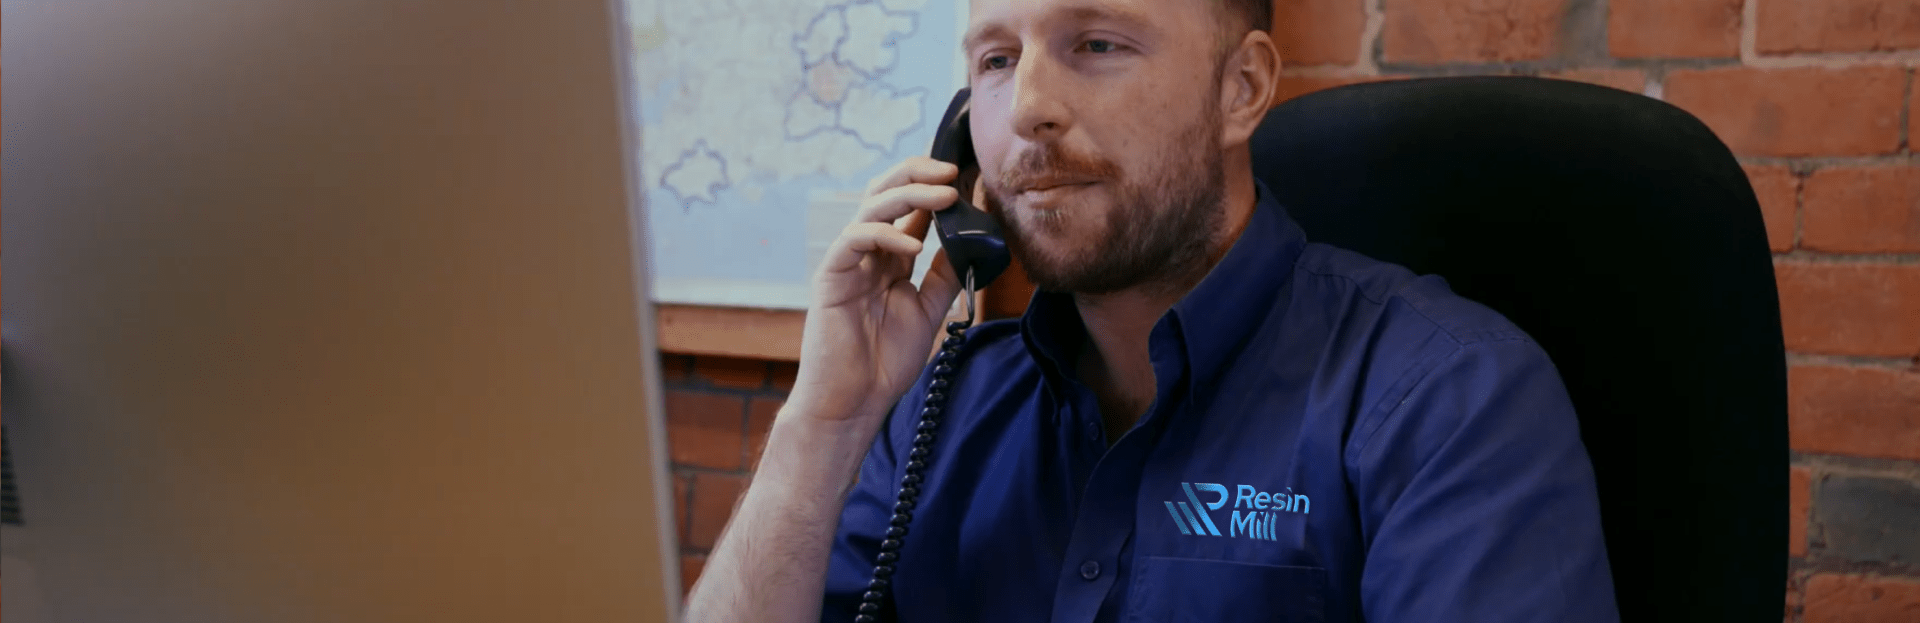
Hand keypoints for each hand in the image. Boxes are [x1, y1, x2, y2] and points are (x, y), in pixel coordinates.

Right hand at [784, 157, 965, 430]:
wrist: (854, 402)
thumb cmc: (884, 361)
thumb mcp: (928, 309)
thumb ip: (945, 274)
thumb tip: (974, 238)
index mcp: (889, 257)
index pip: (910, 206)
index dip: (935, 186)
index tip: (970, 176)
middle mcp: (867, 252)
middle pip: (886, 192)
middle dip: (919, 174)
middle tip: (954, 170)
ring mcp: (847, 261)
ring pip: (872, 207)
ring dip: (910, 195)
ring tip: (946, 195)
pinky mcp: (830, 276)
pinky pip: (854, 239)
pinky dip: (885, 235)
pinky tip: (914, 244)